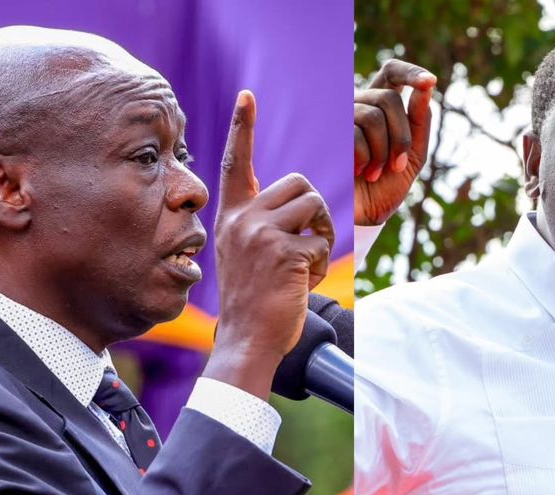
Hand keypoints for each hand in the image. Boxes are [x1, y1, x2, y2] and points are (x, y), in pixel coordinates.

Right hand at [207, 91, 334, 396]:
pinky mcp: (283, 252)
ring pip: (314, 206)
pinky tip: (303, 283)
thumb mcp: (246, 254)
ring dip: (322, 236)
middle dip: (314, 211)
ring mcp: (260, 234)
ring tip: (306, 265)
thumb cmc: (254, 301)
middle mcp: (242, 220)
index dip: (243, 128)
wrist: (246, 340)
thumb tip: (298, 205)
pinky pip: (321, 242)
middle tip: (309, 243)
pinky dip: (321, 264)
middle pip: (298, 183)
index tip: (247, 96)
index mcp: (232, 217)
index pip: (236, 164)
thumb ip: (261, 225)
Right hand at [355, 59, 434, 225]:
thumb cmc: (384, 187)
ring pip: (373, 116)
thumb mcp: (412, 157)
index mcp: (380, 107)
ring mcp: (340, 118)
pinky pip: (355, 134)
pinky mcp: (327, 135)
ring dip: (383, 152)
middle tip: (397, 166)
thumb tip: (427, 88)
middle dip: (402, 136)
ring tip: (375, 173)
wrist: (359, 216)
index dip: (409, 72)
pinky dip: (365, 159)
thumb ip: (420, 123)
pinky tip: (359, 173)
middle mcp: (358, 106)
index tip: (430, 82)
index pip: (391, 73)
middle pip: (389, 99)